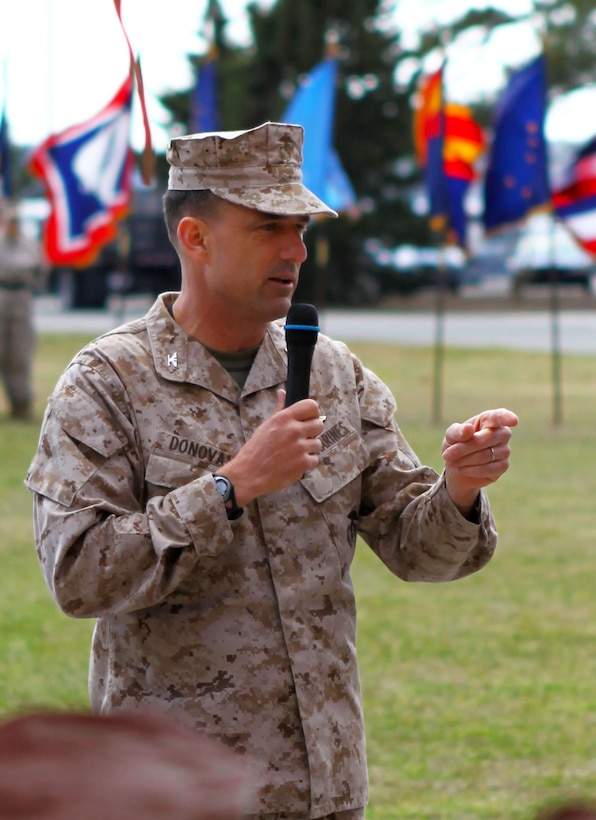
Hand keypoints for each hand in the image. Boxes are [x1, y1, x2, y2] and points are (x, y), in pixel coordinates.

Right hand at [219, 389, 323, 506]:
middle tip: (301, 438)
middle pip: (319, 424)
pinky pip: (315, 459)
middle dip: (312, 432)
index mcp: (284, 418)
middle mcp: (294, 430)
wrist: (249, 474)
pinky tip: (294, 463)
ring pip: (318, 444)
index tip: (309, 419)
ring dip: (309, 449)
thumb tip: (282, 392)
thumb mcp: (266, 425)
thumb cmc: (255, 450)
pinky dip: (307, 463)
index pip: (312, 406)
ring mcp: (300, 448)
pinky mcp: (303, 464)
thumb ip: (279, 408)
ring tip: (294, 453)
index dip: (313, 413)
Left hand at [441, 407, 518, 515]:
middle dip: (464, 448)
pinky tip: (463, 469)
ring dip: (465, 460)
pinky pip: (489, 468)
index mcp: (489, 420)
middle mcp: (501, 433)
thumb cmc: (455, 445)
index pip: (500, 416)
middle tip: (447, 455)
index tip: (513, 420)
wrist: (456, 467)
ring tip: (453, 462)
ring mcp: (505, 450)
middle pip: (487, 438)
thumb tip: (468, 429)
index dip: (506, 418)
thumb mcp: (451, 436)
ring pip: (487, 455)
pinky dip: (472, 470)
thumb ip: (458, 431)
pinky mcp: (503, 466)